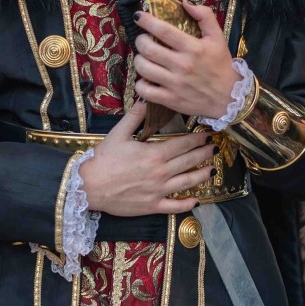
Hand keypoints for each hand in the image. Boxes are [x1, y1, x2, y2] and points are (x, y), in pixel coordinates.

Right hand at [79, 99, 212, 215]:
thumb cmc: (102, 160)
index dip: (197, 139)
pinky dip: (187, 204)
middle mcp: (161, 172)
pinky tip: (197, 201)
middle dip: (204, 154)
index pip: (183, 144)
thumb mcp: (118, 134)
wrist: (90, 186)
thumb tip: (146, 99)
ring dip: (202, 175)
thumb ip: (135, 117)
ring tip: (212, 170)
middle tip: (214, 148)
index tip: (207, 135)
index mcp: (154, 153)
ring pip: (187, 183)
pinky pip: (175, 206)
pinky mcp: (153, 206)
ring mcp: (159, 191)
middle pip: (189, 161)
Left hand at [133, 3, 239, 118]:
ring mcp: (174, 84)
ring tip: (144, 57)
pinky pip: (144, 90)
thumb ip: (205, 16)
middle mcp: (182, 65)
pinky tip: (147, 79)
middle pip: (147, 48)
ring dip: (138, 60)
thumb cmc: (221, 66)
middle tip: (143, 39)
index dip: (146, 21)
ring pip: (142, 68)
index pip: (163, 30)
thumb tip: (185, 3)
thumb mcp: (218, 38)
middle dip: (140, 40)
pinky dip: (140, 83)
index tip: (138, 17)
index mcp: (193, 48)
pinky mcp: (170, 100)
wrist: (229, 98)